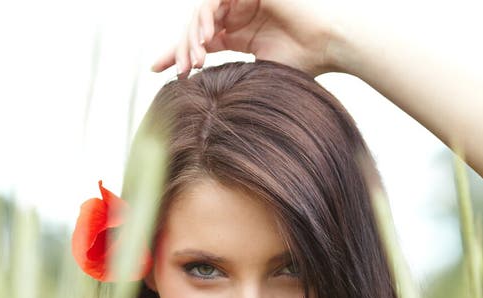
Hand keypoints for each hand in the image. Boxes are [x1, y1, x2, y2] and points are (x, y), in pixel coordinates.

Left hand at [151, 0, 345, 79]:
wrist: (326, 46)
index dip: (176, 52)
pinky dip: (206, 15)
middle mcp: (234, 15)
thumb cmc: (300, 65)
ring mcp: (240, 0)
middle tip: (182, 71)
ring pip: (201, 12)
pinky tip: (207, 36)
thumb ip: (229, 78)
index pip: (198, 40)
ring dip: (193, 35)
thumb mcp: (256, 75)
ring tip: (196, 58)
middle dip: (182, 48)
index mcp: (235, 34)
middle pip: (194, 27)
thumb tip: (203, 102)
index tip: (156, 69)